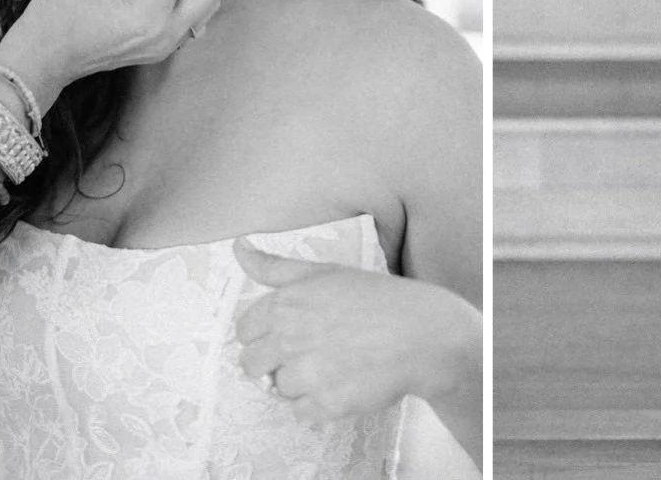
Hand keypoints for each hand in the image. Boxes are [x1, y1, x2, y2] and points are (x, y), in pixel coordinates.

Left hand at [232, 242, 479, 425]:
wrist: (422, 333)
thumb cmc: (374, 298)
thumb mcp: (325, 273)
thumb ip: (275, 266)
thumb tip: (238, 247)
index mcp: (287, 303)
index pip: (244, 330)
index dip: (265, 333)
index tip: (289, 331)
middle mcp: (290, 338)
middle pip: (250, 365)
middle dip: (275, 361)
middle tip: (311, 349)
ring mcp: (306, 374)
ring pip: (277, 389)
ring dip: (300, 382)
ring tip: (334, 363)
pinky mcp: (322, 405)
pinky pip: (299, 413)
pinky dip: (317, 403)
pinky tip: (341, 381)